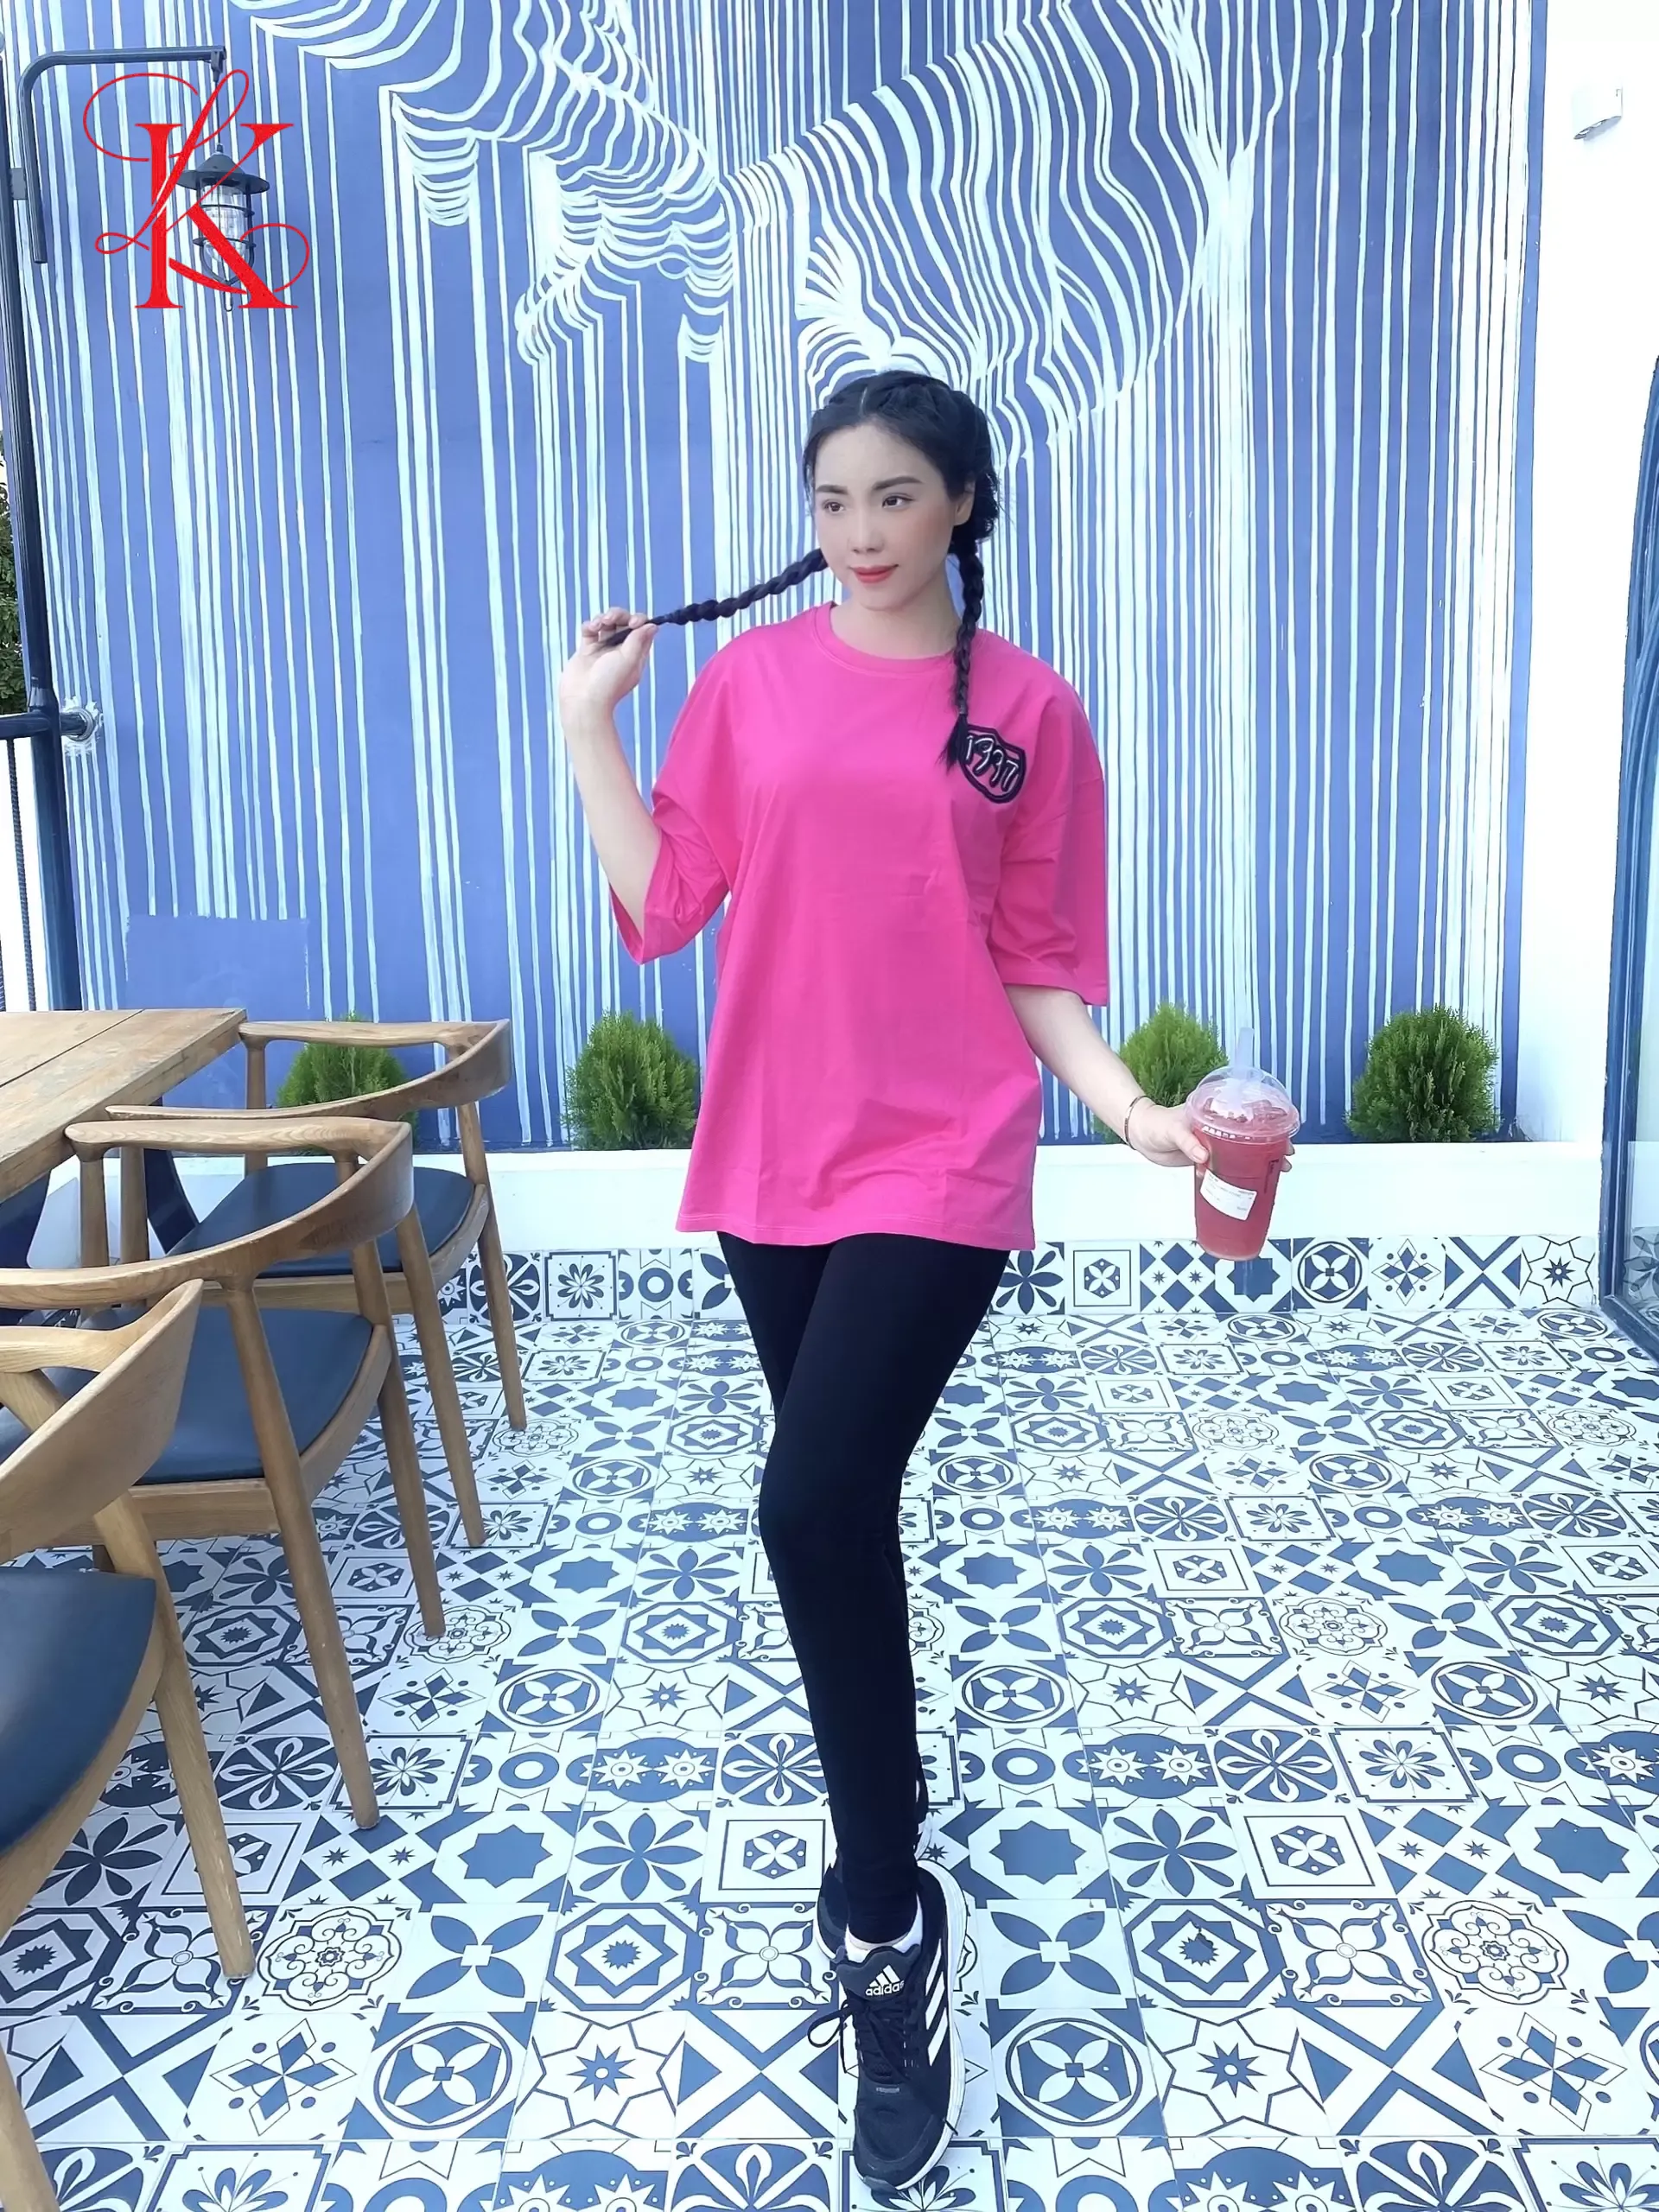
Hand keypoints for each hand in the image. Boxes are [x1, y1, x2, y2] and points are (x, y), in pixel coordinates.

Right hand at [557, 606, 657, 726]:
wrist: (582, 700)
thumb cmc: (608, 683)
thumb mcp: (629, 660)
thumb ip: (639, 640)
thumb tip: (653, 625)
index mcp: (635, 655)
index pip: (642, 631)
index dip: (639, 621)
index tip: (632, 622)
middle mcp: (620, 652)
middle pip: (624, 623)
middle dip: (618, 615)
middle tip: (610, 619)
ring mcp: (603, 650)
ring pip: (606, 624)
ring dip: (603, 618)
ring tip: (598, 624)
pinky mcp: (586, 650)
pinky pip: (590, 630)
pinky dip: (590, 625)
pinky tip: (590, 629)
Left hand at [1125, 1097, 1297, 1175]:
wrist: (1141, 1136)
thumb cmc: (1156, 1124)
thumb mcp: (1173, 1129)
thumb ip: (1188, 1142)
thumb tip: (1203, 1156)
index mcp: (1216, 1112)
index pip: (1249, 1114)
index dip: (1269, 1124)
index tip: (1284, 1134)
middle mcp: (1220, 1127)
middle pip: (1253, 1135)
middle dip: (1272, 1146)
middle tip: (1286, 1158)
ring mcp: (1216, 1144)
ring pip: (1243, 1152)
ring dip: (1259, 1162)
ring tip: (1277, 1171)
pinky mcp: (1207, 1159)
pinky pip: (1227, 1167)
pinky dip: (1238, 1175)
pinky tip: (1250, 1183)